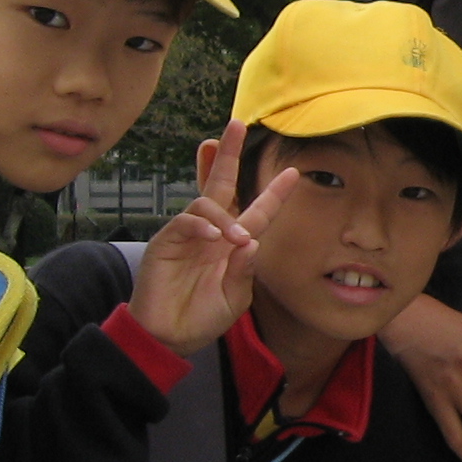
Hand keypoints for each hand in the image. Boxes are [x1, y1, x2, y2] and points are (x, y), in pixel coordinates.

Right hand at [130, 122, 299, 355]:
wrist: (169, 336)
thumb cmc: (203, 317)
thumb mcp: (235, 298)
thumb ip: (244, 272)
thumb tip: (250, 241)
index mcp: (233, 243)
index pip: (257, 211)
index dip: (274, 193)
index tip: (293, 172)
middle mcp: (212, 232)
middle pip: (221, 183)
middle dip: (227, 154)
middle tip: (236, 124)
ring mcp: (188, 234)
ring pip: (206, 202)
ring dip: (223, 216)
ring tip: (233, 238)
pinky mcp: (167, 242)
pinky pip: (185, 221)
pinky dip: (201, 225)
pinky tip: (212, 238)